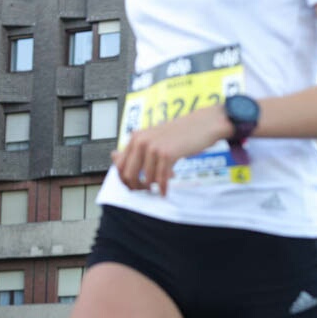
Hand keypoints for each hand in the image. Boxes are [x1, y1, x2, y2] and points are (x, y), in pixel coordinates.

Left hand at [113, 105, 231, 194]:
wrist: (202, 125)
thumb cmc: (179, 133)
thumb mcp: (153, 138)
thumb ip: (135, 148)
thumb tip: (113, 157)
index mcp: (136, 137)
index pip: (120, 165)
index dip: (125, 180)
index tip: (134, 187)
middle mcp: (141, 141)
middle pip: (130, 175)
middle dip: (137, 187)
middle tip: (146, 192)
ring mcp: (154, 147)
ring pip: (147, 179)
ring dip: (153, 187)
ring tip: (161, 186)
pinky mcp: (167, 154)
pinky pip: (161, 179)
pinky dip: (163, 188)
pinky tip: (165, 192)